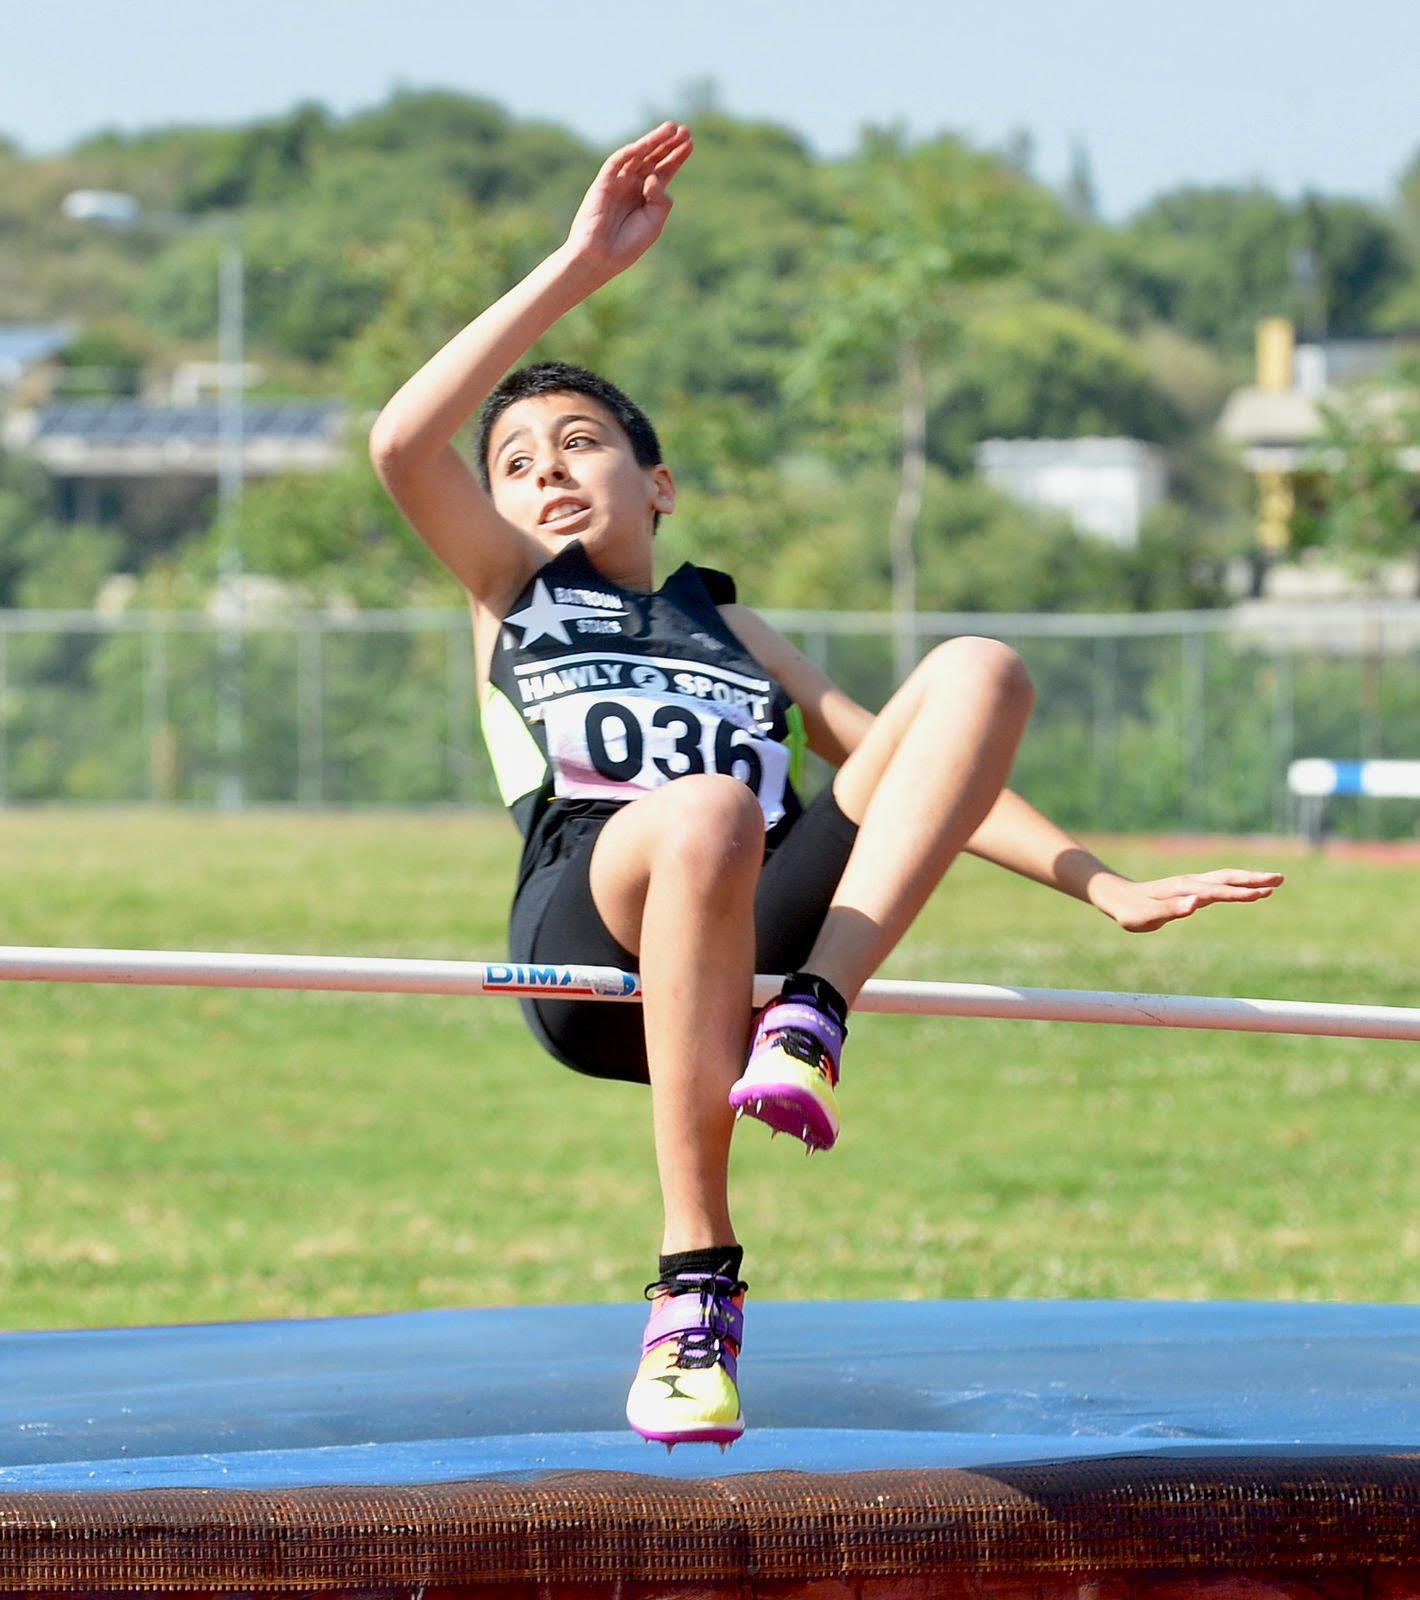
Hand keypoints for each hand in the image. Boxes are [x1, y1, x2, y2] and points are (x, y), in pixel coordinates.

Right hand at [564, 122, 693, 280]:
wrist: (602, 257)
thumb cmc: (628, 244)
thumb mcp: (654, 222)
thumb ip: (661, 200)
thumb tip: (655, 177)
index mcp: (647, 196)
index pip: (665, 170)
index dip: (677, 156)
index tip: (690, 143)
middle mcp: (634, 185)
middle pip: (653, 158)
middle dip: (668, 144)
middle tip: (684, 130)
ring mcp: (618, 182)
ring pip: (637, 155)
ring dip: (652, 141)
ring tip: (670, 129)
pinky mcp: (603, 183)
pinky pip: (616, 163)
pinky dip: (629, 153)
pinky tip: (643, 146)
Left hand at [1092, 868, 1283, 933]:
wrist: (1117, 897)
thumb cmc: (1130, 910)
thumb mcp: (1145, 916)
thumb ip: (1170, 910)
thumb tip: (1195, 904)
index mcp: (1183, 889)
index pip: (1217, 891)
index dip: (1239, 894)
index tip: (1262, 894)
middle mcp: (1192, 883)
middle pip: (1228, 878)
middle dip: (1254, 879)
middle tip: (1281, 879)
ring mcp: (1194, 884)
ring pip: (1227, 879)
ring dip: (1251, 880)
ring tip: (1276, 882)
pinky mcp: (1194, 889)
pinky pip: (1222, 885)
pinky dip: (1239, 886)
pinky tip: (1251, 891)